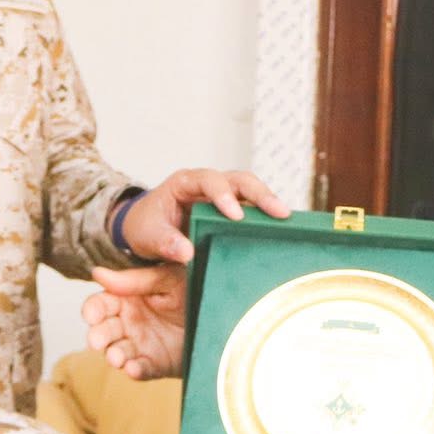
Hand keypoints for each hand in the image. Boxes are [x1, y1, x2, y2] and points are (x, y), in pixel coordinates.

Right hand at [83, 264, 186, 379]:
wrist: (223, 313)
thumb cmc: (192, 288)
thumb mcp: (167, 279)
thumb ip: (135, 279)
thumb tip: (97, 273)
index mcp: (127, 299)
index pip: (101, 304)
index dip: (92, 310)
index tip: (91, 315)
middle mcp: (129, 323)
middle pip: (104, 331)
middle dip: (98, 336)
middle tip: (97, 341)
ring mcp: (141, 345)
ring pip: (118, 353)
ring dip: (114, 356)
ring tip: (116, 357)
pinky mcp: (156, 364)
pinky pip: (142, 369)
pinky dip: (136, 371)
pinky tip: (133, 368)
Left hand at [118, 168, 288, 264]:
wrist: (146, 229)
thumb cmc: (146, 226)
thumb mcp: (147, 236)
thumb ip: (164, 242)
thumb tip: (187, 253)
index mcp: (185, 183)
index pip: (209, 181)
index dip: (223, 195)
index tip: (235, 216)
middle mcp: (208, 185)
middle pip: (239, 180)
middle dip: (260, 194)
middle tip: (279, 212)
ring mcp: (222, 197)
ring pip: (250, 191)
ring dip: (268, 204)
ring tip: (287, 220)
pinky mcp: (231, 212)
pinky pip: (252, 210)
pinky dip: (265, 218)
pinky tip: (281, 231)